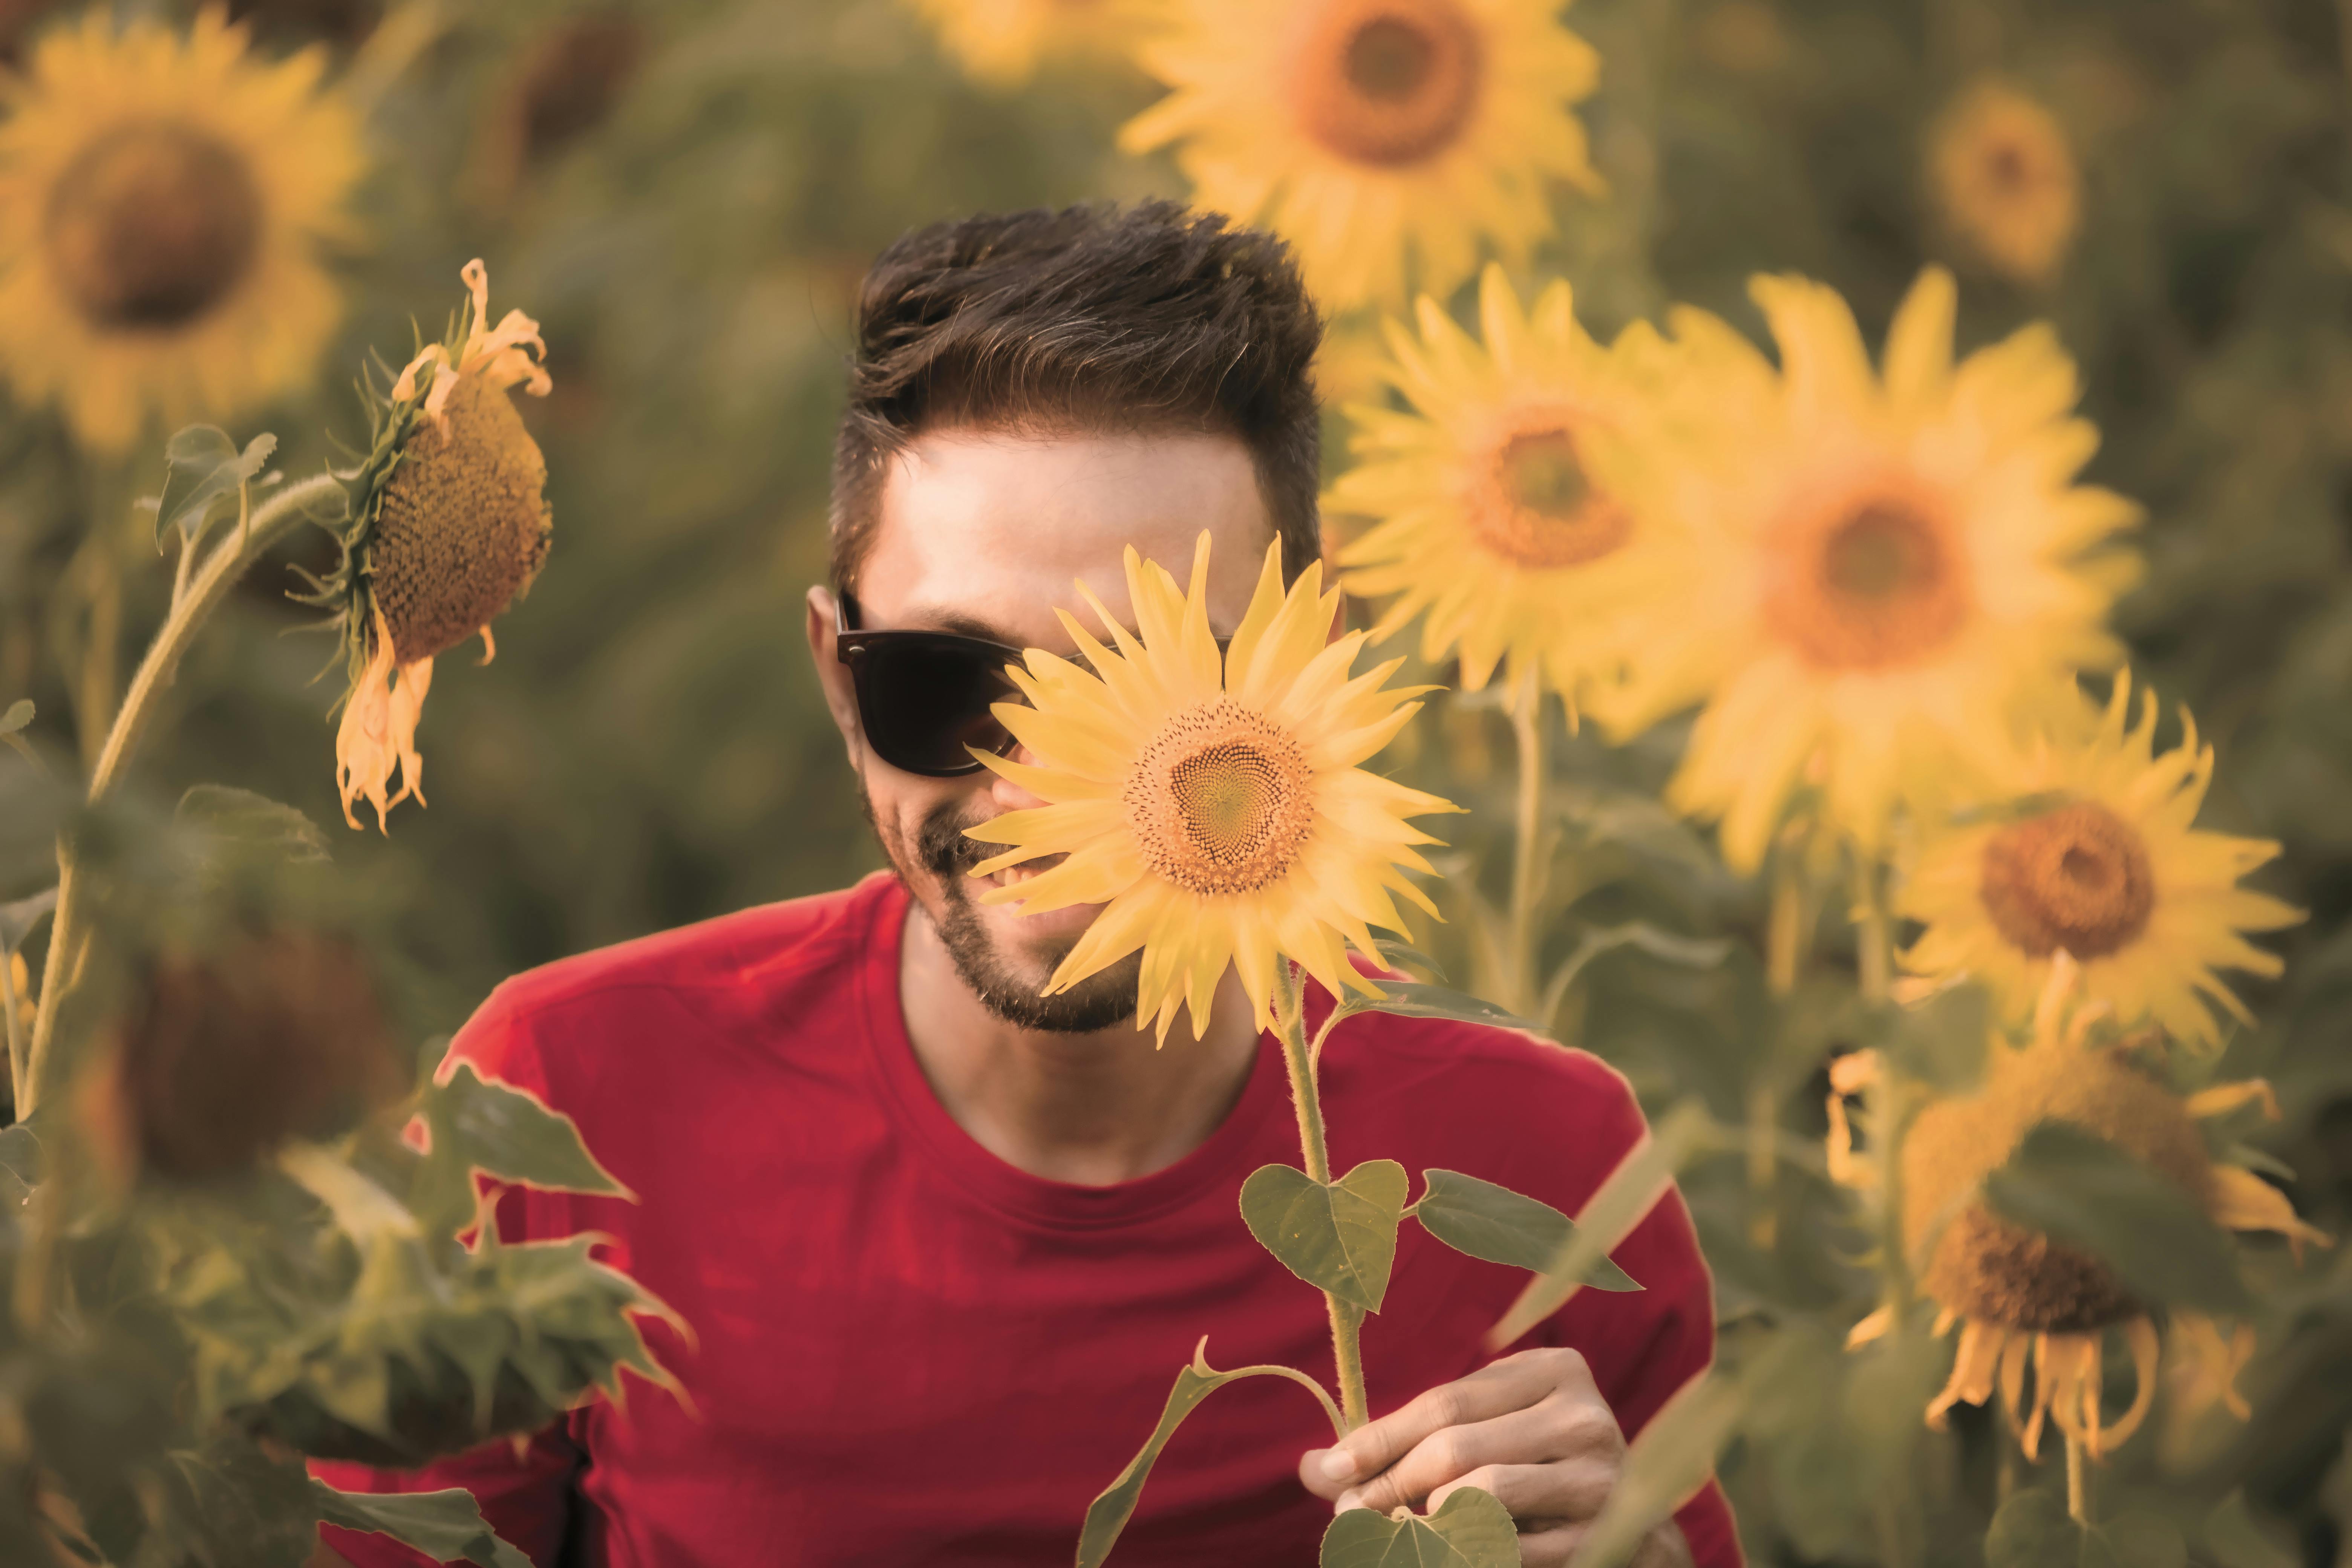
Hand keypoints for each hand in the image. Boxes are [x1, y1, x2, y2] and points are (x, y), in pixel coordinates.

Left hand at [1297, 1348, 1691, 1567]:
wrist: (1632, 1535)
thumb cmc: (1537, 1477)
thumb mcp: (1483, 1440)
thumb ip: (1408, 1446)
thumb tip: (1314, 1467)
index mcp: (1553, 1371)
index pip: (1445, 1401)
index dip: (1378, 1438)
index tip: (1326, 1470)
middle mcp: (1584, 1414)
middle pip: (1456, 1446)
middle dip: (1388, 1484)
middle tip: (1347, 1514)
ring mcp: (1598, 1477)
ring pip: (1480, 1495)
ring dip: (1420, 1523)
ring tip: (1395, 1535)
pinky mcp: (1603, 1536)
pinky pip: (1509, 1548)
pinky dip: (1462, 1554)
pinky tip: (1440, 1554)